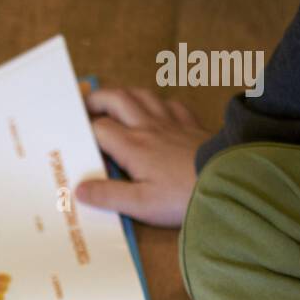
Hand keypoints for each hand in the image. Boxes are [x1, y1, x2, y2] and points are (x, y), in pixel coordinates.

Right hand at [75, 88, 210, 227]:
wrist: (226, 183)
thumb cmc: (181, 197)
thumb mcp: (140, 204)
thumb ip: (108, 195)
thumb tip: (79, 188)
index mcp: (132, 146)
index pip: (99, 128)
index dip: (84, 129)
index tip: (73, 134)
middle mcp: (148, 127)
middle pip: (117, 99)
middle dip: (97, 99)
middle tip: (84, 105)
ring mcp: (171, 122)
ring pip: (142, 95)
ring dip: (124, 95)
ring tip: (114, 103)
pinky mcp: (190, 125)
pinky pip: (171, 104)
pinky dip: (157, 103)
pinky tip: (155, 112)